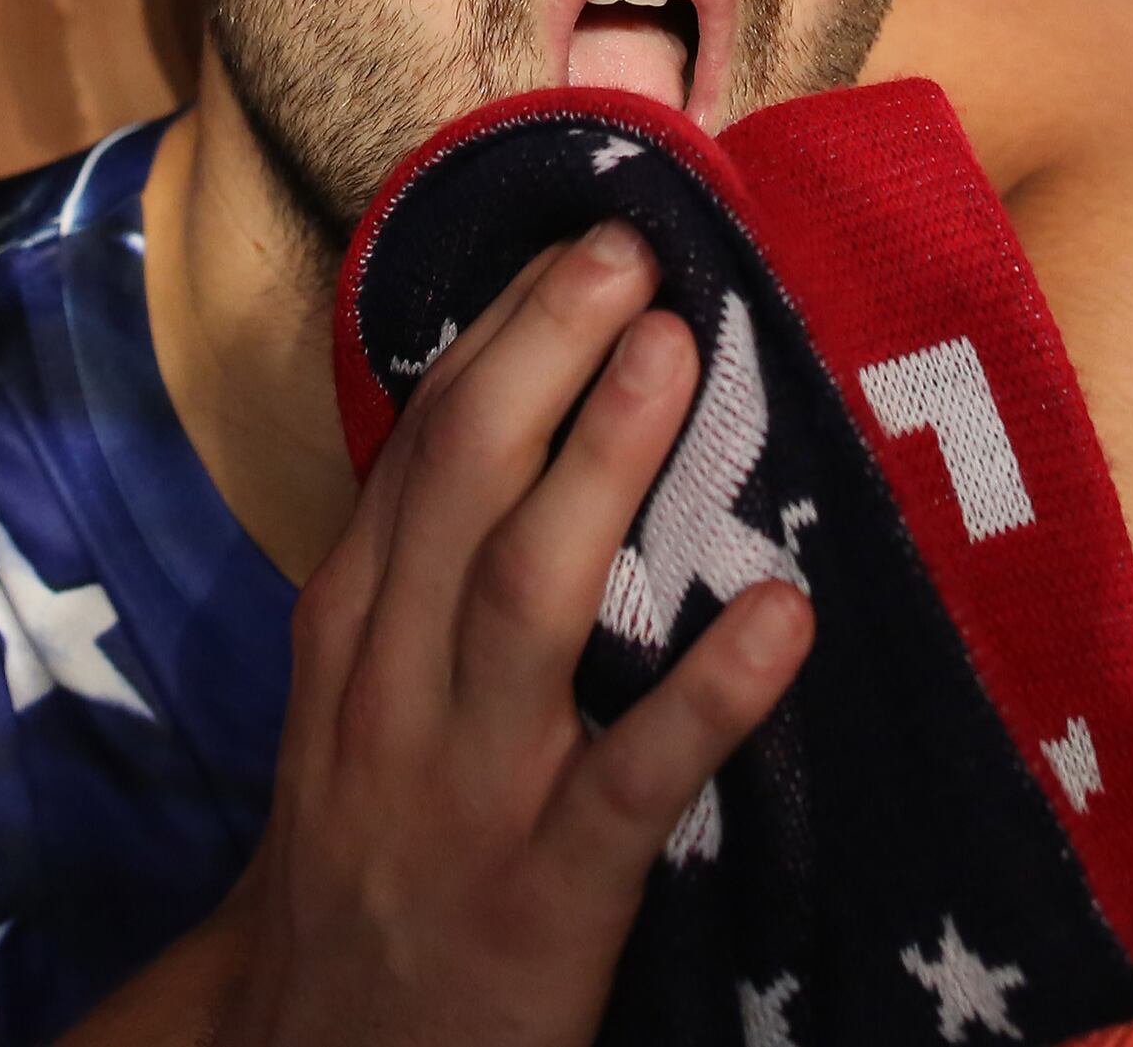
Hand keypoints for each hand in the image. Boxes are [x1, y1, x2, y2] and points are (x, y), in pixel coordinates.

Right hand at [217, 224, 812, 1046]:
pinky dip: (706, 700)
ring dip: (601, 470)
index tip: (579, 229)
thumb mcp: (356, 705)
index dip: (499, 332)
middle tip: (630, 247)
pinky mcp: (545, 903)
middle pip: (460, 489)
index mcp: (351, 633)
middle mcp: (392, 693)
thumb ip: (427, 575)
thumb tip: (521, 411)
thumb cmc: (368, 859)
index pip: (418, 449)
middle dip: (541, 354)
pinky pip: (631, 788)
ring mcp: (466, 795)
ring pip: (525, 604)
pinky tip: (781, 617)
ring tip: (678, 356)